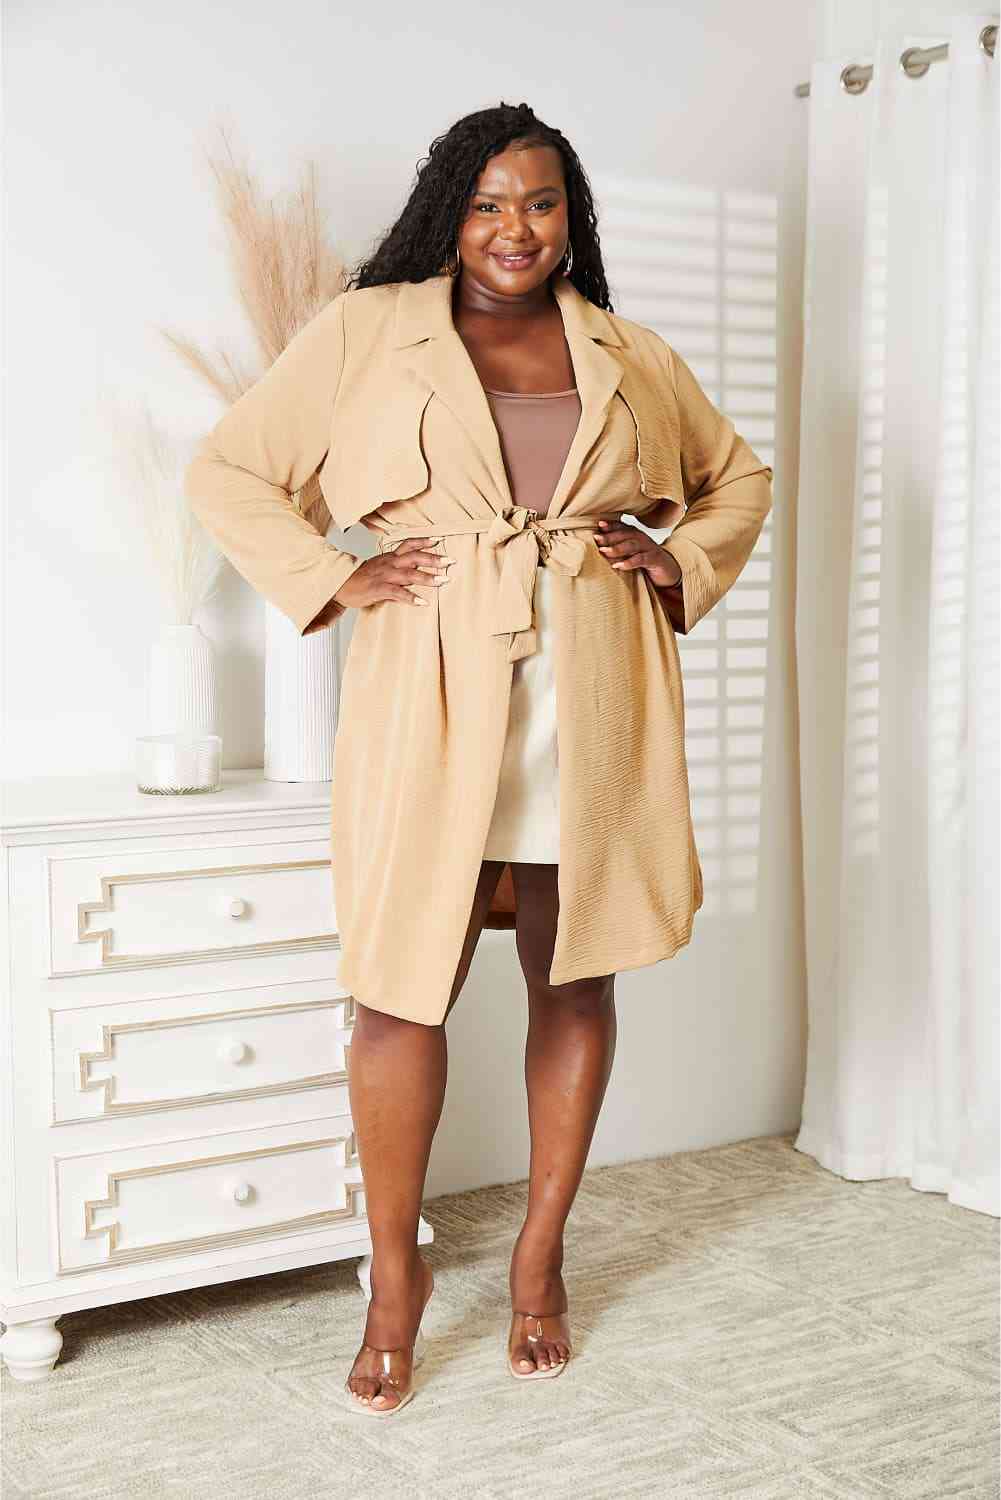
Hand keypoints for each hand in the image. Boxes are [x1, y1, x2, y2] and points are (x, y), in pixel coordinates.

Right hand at [334, 538, 453, 609]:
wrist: (339, 585)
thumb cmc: (360, 579)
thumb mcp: (379, 568)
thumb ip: (396, 568)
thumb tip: (414, 572)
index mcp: (389, 557)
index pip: (409, 544)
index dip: (424, 541)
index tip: (439, 539)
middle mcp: (389, 564)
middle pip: (414, 557)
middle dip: (433, 559)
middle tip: (450, 561)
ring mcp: (384, 576)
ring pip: (409, 574)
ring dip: (427, 577)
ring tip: (443, 581)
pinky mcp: (379, 589)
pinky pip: (398, 593)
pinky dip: (411, 597)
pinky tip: (423, 602)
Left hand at [594, 519, 682, 588]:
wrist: (668, 570)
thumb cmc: (645, 561)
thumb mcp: (631, 553)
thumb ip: (618, 549)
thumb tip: (597, 549)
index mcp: (635, 535)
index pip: (621, 527)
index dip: (610, 525)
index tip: (598, 525)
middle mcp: (642, 538)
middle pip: (624, 534)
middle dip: (610, 536)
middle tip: (596, 538)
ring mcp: (649, 548)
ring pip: (631, 545)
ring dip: (617, 548)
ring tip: (604, 551)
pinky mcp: (654, 559)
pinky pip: (640, 559)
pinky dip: (629, 562)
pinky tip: (619, 565)